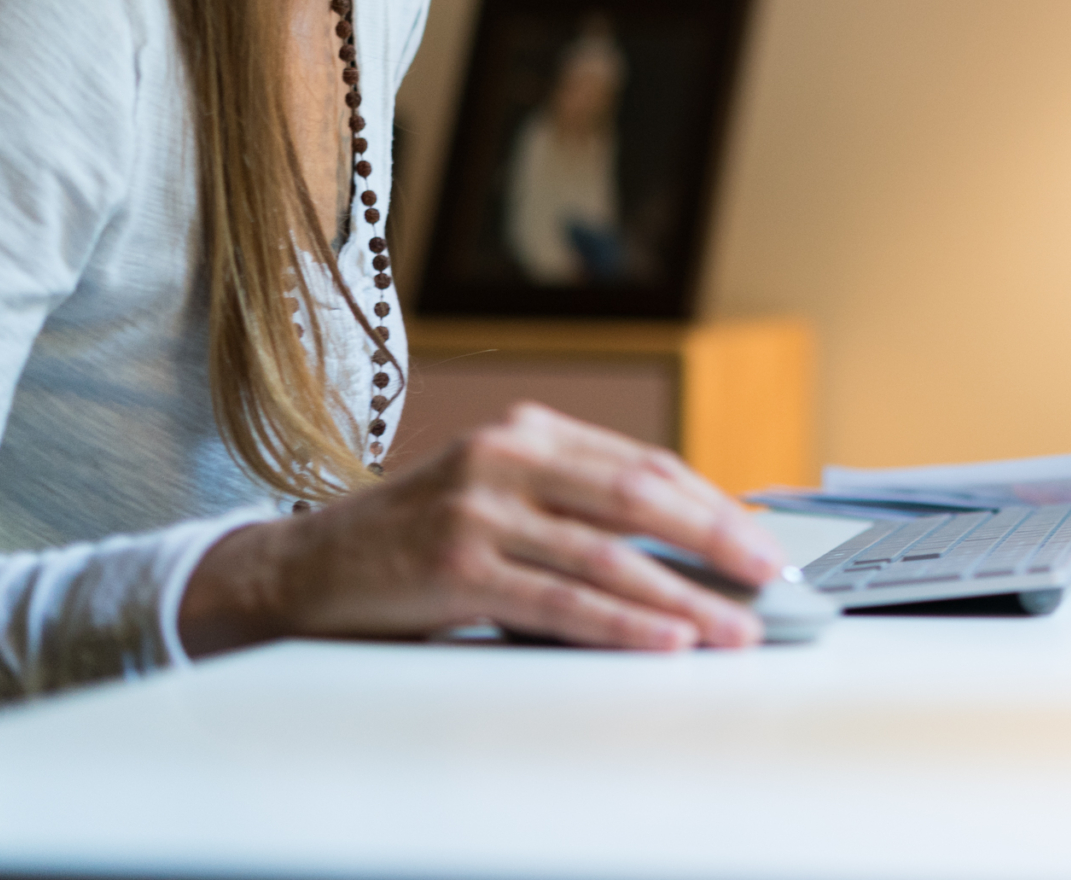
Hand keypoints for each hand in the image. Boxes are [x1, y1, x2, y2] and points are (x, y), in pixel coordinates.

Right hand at [178, 402, 785, 656]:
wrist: (301, 571)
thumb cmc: (414, 542)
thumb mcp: (497, 498)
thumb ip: (574, 507)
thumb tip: (685, 549)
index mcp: (527, 431)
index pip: (644, 464)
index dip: (711, 504)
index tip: (761, 541)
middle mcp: (506, 456)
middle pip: (640, 496)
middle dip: (717, 539)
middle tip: (769, 575)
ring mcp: (479, 510)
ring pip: (608, 554)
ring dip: (683, 597)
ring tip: (735, 627)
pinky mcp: (456, 567)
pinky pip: (559, 600)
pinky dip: (622, 623)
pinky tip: (668, 639)